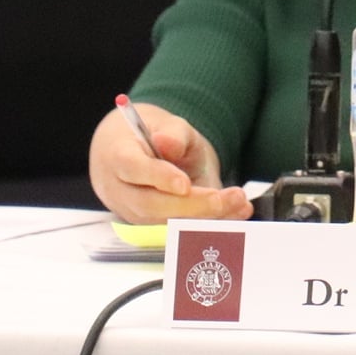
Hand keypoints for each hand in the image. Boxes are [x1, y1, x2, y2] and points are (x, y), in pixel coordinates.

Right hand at [88, 102, 251, 224]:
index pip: (133, 169)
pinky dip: (208, 222)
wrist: (140, 153)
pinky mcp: (153, 227)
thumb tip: (168, 144)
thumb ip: (172, 133)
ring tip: (238, 202)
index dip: (158, 178)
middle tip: (222, 198)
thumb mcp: (167, 124)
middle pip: (149, 205)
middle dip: (189, 206)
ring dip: (204, 217)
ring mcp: (134, 213)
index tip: (184, 184)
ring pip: (165, 223)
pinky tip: (236, 212)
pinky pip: (178, 230)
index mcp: (117, 156)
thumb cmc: (154, 137)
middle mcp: (121, 191)